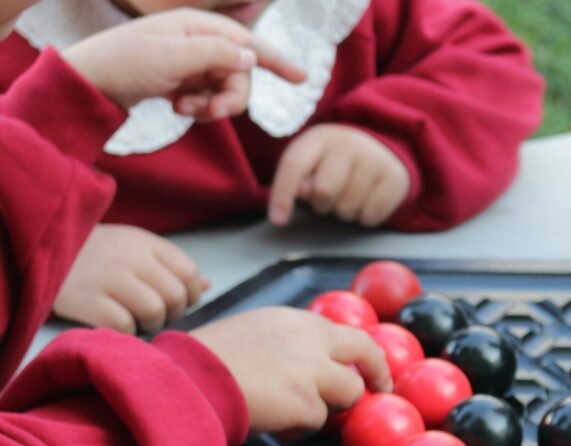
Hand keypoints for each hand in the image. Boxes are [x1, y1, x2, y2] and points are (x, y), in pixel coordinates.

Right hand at [54, 225, 207, 333]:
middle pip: (175, 296)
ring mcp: (107, 278)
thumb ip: (170, 265)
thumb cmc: (95, 252)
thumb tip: (207, 285)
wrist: (41, 245)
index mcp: (145, 243)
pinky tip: (116, 323)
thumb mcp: (134, 247)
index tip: (181, 302)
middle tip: (156, 314)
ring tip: (138, 320)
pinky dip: (126, 331)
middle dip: (172, 313)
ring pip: (154, 312)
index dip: (191, 294)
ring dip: (151, 324)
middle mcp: (129, 257)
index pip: (188, 272)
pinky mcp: (86, 300)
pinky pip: (124, 325)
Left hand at [63, 8, 305, 120]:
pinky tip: (177, 108)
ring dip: (211, 105)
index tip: (302, 78)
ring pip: (224, 88)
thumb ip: (216, 55)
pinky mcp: (180, 80)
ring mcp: (188, 62)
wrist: (87, 83)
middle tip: (210, 113)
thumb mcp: (171, 59)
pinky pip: (207, 97)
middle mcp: (196, 41)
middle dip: (230, 97)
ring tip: (184, 110)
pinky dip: (199, 108)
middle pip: (239, 73)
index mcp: (196, 27)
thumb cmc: (123, 64)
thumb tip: (252, 58)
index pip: (247, 42)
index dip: (276, 60)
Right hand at [191, 307, 392, 435]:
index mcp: (297, 320)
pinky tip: (276, 424)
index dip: (359, 352)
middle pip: (366, 351)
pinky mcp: (307, 403)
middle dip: (378, 372)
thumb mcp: (253, 333)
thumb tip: (312, 362)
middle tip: (381, 388)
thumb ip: (289, 342)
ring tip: (293, 413)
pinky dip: (301, 427)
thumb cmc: (207, 361)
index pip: (344, 332)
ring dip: (328, 407)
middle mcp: (311, 340)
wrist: (189, 380)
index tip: (366, 365)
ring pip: (347, 393)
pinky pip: (317, 421)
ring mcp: (312, 371)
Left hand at [268, 124, 411, 226]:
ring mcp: (375, 160)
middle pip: (324, 192)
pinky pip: (370, 216)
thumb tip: (303, 192)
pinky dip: (364, 217)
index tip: (278, 220)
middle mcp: (349, 144)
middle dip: (322, 204)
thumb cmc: (337, 162)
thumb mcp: (314, 161)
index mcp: (320, 137)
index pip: (294, 164)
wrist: (383, 150)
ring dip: (344, 212)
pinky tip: (366, 201)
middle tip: (329, 198)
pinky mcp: (395, 179)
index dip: (282, 194)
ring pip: (347, 209)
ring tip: (350, 197)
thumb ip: (299, 177)